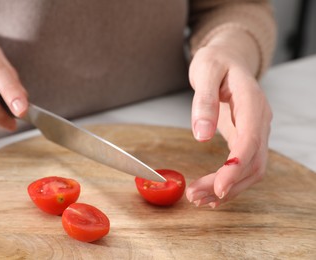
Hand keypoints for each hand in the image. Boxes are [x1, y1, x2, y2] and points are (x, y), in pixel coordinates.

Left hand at [186, 31, 271, 207]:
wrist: (227, 58)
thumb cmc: (216, 62)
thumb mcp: (206, 71)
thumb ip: (204, 101)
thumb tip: (202, 134)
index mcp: (252, 102)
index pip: (250, 140)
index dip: (236, 167)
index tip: (218, 186)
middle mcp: (259, 119)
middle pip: (253, 161)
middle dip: (228, 184)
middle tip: (197, 197)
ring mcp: (256, 130)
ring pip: (252, 168)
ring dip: (228, 188)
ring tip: (199, 198)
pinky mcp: (247, 137)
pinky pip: (244, 164)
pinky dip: (230, 181)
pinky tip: (212, 191)